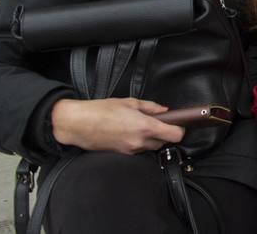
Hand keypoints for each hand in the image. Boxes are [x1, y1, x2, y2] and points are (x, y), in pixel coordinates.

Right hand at [49, 98, 183, 153]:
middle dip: (164, 134)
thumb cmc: (100, 110)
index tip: (177, 124)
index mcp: (144, 126)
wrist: (77, 124)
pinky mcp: (121, 155)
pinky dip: (138, 144)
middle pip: (163, 143)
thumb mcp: (129, 102)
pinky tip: (129, 133)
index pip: (174, 136)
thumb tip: (163, 110)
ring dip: (150, 139)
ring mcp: (130, 150)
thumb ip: (150, 107)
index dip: (179, 130)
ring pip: (150, 148)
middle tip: (157, 123)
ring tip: (139, 127)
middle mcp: (139, 142)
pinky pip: (137, 151)